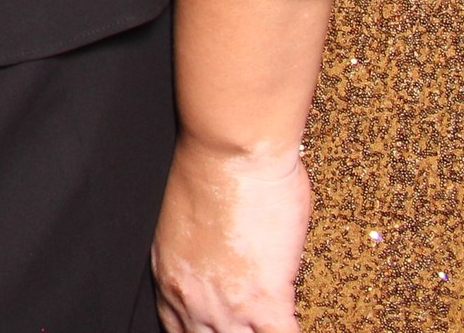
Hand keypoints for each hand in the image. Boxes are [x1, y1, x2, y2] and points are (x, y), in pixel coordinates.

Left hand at [152, 137, 311, 332]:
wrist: (229, 149)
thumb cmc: (209, 167)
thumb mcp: (186, 224)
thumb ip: (203, 256)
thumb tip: (226, 262)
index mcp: (169, 274)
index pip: (177, 329)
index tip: (218, 329)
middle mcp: (190, 296)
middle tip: (246, 327)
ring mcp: (226, 304)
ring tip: (268, 328)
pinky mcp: (264, 300)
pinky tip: (294, 325)